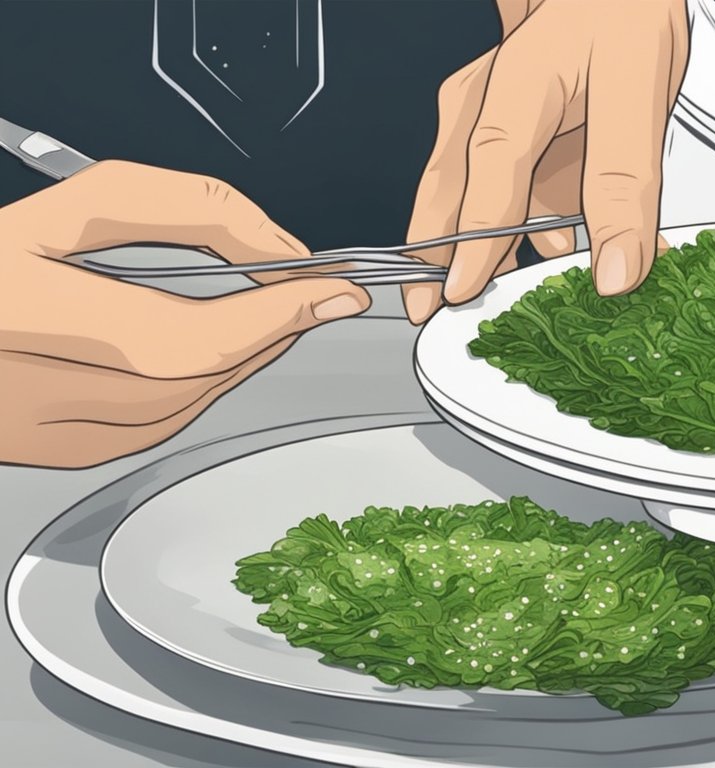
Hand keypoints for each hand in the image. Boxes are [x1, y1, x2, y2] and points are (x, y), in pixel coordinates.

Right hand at [0, 160, 369, 468]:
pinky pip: (144, 434)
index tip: (330, 290)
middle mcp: (19, 389)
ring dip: (237, 363)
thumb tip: (274, 249)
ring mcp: (31, 433)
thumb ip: (176, 209)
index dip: (270, 316)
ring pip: (175, 415)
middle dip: (264, 334)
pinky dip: (193, 394)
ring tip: (267, 314)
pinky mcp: (47, 451)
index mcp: (16, 311)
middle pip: (189, 380)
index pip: (182, 334)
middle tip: (308, 296)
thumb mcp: (69, 205)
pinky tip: (211, 356)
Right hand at [401, 0, 688, 323]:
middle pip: (451, 201)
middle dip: (442, 266)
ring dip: (511, 258)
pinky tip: (578, 257)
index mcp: (511, 92)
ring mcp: (494, 128)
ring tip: (538, 303)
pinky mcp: (516, 145)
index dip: (470, 245)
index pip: (483, 178)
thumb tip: (615, 273)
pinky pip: (523, 201)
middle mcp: (485, 111)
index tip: (455, 297)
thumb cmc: (618, 14)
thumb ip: (624, 184)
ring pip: (488, 210)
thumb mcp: (636, 91)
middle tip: (437, 322)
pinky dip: (546, 234)